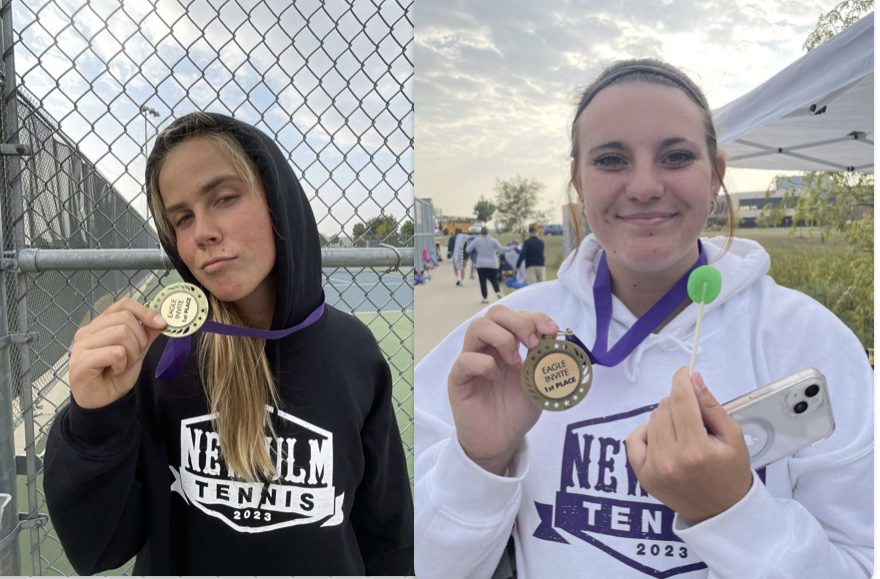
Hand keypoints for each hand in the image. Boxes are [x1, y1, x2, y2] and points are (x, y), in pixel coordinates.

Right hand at [68, 298, 166, 408]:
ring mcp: (81, 345)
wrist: (103, 403)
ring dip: (131, 354)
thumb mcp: (137, 351)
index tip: (162, 324)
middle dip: (139, 341)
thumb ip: (146, 334)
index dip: (145, 311)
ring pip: (122, 333)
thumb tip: (160, 319)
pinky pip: (115, 352)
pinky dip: (122, 364)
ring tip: (121, 366)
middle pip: (126, 319)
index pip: (123, 304)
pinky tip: (113, 372)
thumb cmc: (115, 376)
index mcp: (100, 324)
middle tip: (131, 358)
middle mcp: (87, 331)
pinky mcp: (81, 360)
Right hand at [448, 305, 557, 475]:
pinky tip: (494, 378)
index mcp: (507, 344)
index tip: (551, 331)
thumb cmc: (517, 410)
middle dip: (519, 322)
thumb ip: (546, 361)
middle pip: (495, 313)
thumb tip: (556, 338)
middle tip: (533, 345)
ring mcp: (471, 360)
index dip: (534, 317)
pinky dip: (485, 364)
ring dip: (502, 339)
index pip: (516, 315)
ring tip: (515, 361)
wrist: (501, 440)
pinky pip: (466, 360)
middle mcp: (487, 347)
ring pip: (477, 327)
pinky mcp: (458, 379)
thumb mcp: (540, 382)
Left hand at [625, 367, 752, 523]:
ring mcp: (653, 468)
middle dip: (679, 403)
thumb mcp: (732, 436)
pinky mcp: (642, 475)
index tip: (684, 370)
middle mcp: (670, 458)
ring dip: (666, 417)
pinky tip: (662, 437)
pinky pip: (634, 439)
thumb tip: (693, 378)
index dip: (681, 380)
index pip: (681, 401)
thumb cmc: (731, 472)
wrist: (721, 511)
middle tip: (695, 416)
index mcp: (696, 449)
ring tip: (684, 431)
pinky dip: (646, 431)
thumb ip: (711, 406)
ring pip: (651, 420)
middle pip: (665, 408)